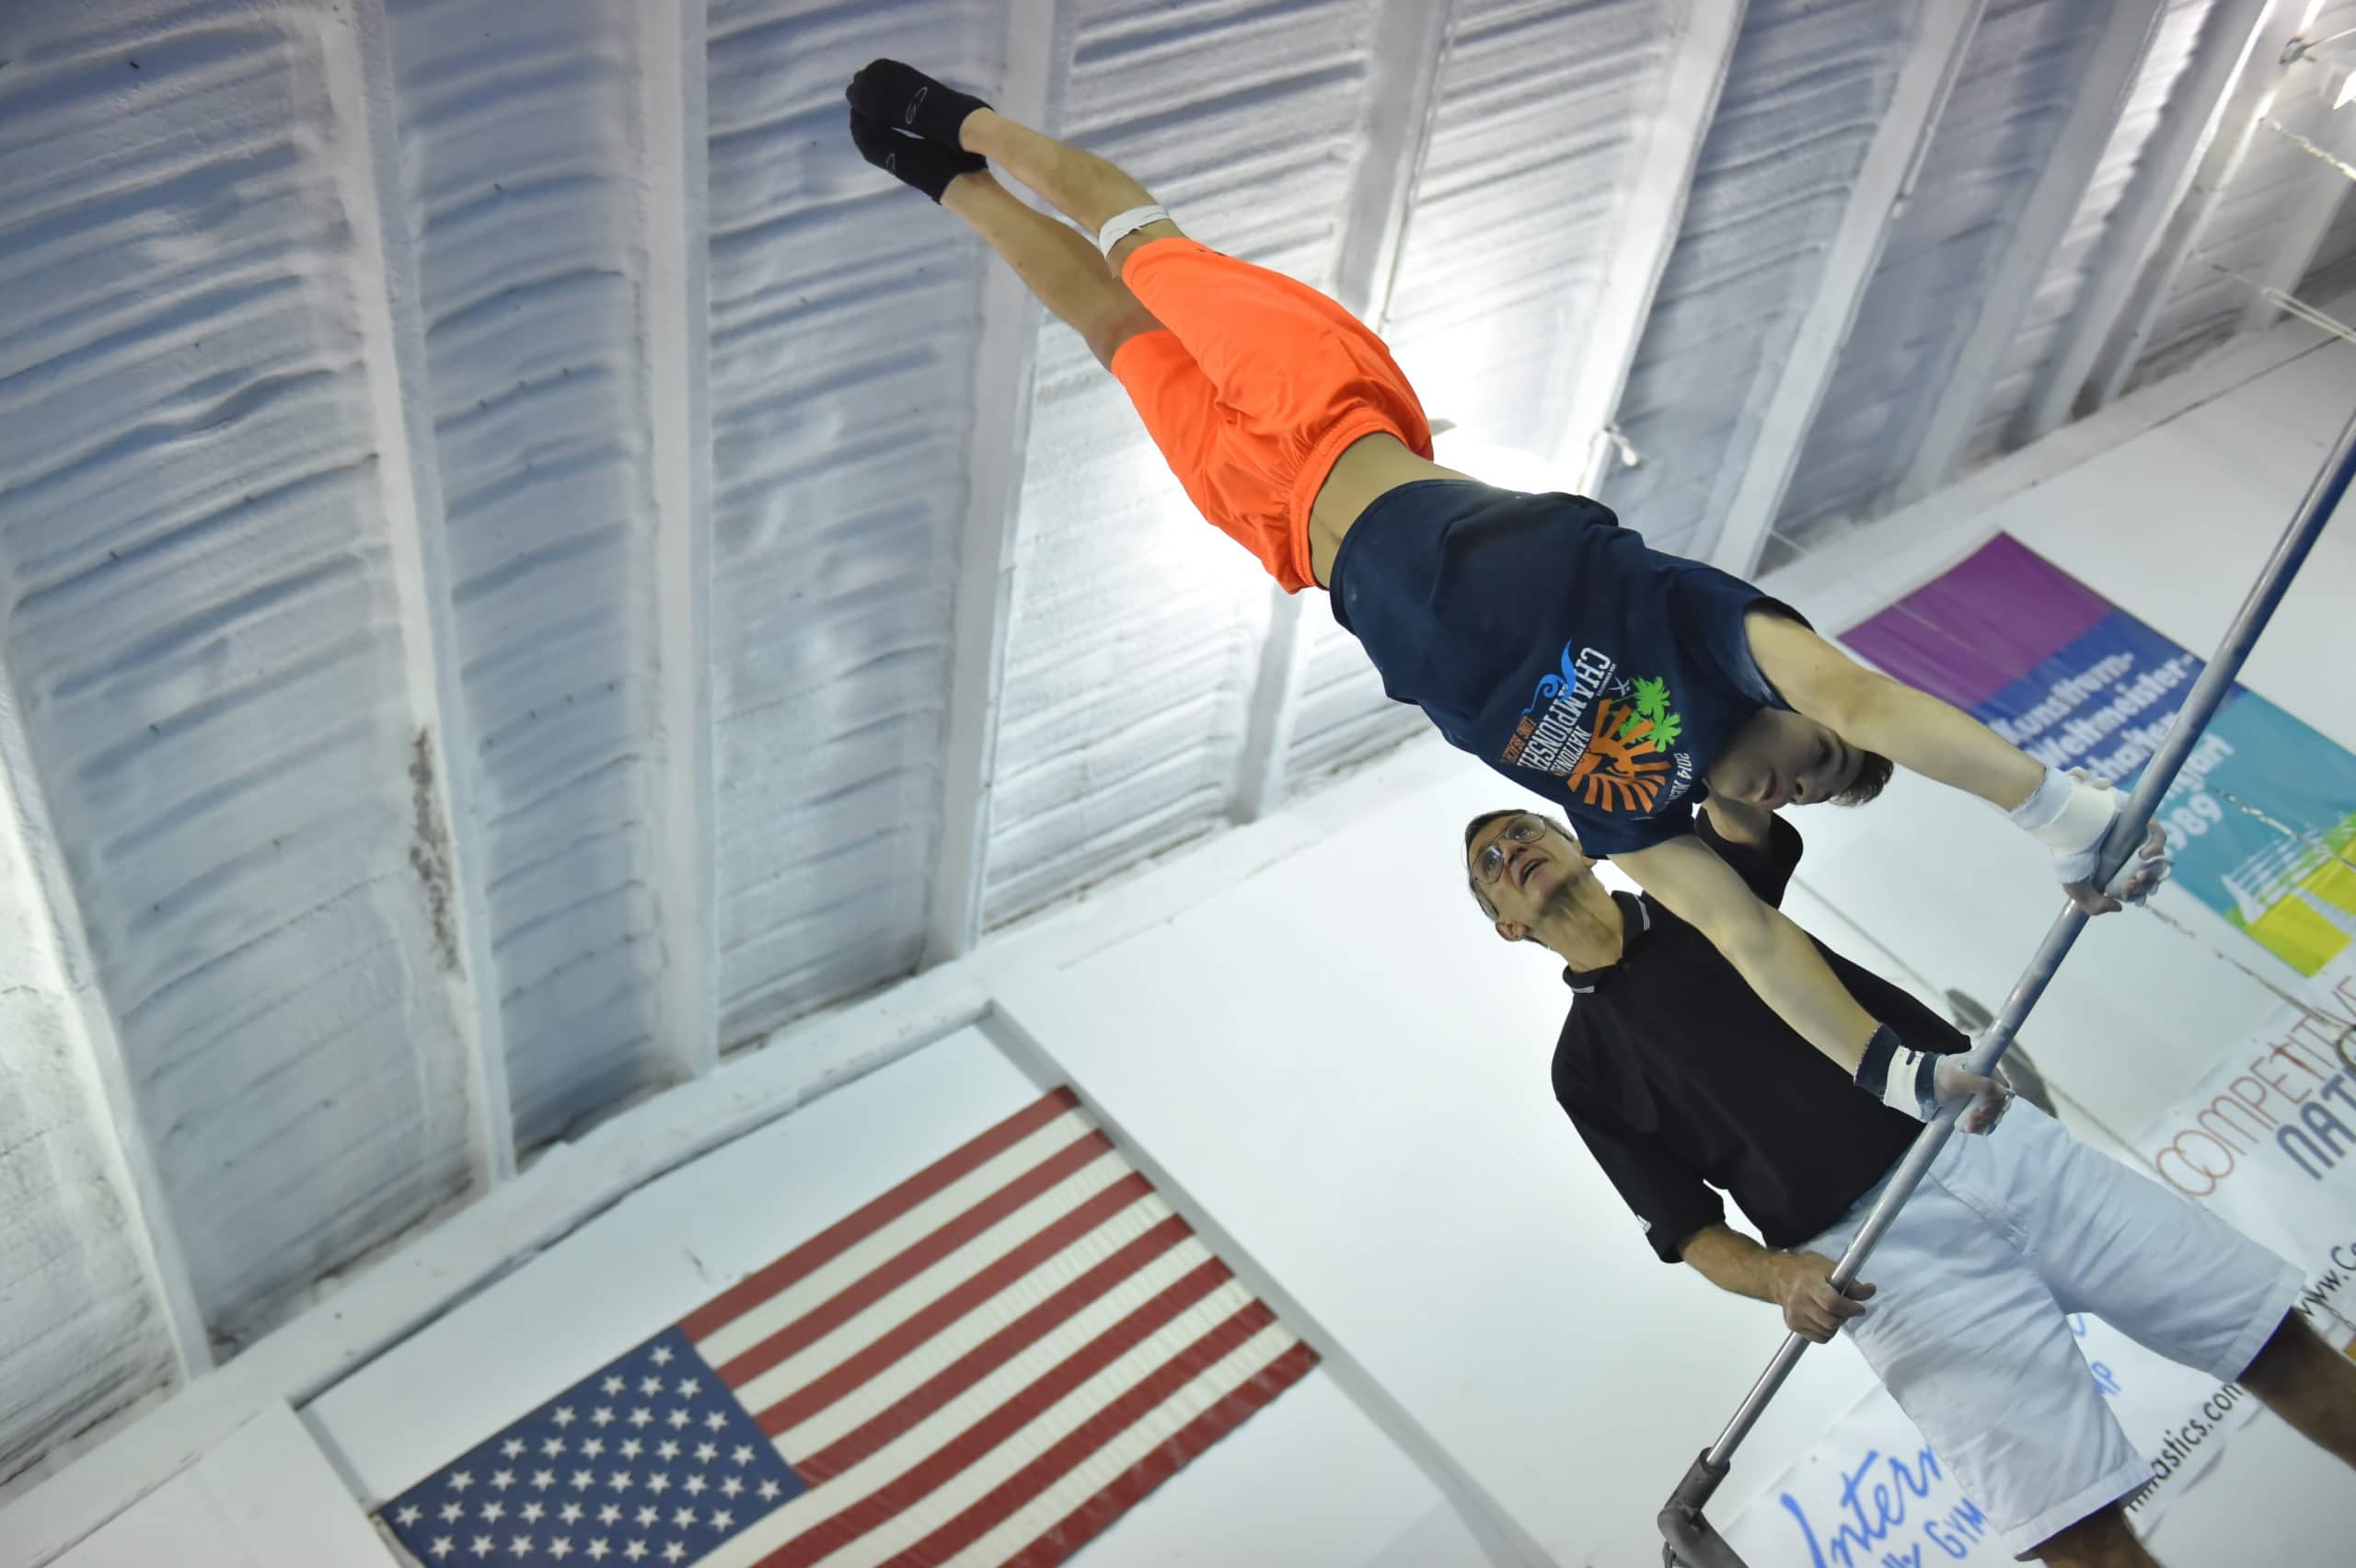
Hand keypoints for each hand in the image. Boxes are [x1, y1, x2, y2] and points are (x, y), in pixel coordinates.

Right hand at [1772, 1252, 1874, 1342]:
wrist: (1780, 1277)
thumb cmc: (1808, 1270)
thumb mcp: (1831, 1269)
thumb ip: (1851, 1283)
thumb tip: (1870, 1291)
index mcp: (1808, 1283)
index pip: (1831, 1303)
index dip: (1849, 1308)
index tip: (1859, 1308)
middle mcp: (1798, 1301)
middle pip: (1830, 1321)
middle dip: (1845, 1317)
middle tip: (1847, 1309)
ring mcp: (1794, 1315)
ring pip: (1827, 1332)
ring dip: (1836, 1324)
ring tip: (1832, 1311)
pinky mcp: (1793, 1326)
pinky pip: (1820, 1338)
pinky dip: (1827, 1331)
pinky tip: (1823, 1318)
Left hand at [1931, 1056, 2011, 1133]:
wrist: (1920, 1087)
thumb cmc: (1938, 1078)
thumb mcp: (1958, 1080)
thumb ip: (1982, 1084)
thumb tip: (2003, 1092)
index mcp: (1986, 1069)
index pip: (2003, 1088)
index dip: (1996, 1101)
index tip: (1982, 1108)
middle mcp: (1987, 1081)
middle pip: (1999, 1103)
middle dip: (1987, 1114)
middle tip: (1972, 1119)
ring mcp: (1982, 1094)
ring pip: (1993, 1113)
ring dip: (1983, 1122)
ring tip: (1967, 1126)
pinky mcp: (1975, 1106)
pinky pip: (1986, 1119)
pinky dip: (1980, 1125)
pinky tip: (1968, 1128)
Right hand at [2055, 770, 2171, 913]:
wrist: (2069, 827)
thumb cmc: (2069, 855)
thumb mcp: (2076, 889)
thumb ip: (2094, 906)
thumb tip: (2119, 907)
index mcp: (2115, 872)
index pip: (2137, 888)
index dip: (2136, 894)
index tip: (2125, 890)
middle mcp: (2128, 857)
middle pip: (2151, 877)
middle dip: (2145, 885)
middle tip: (2132, 882)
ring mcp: (2138, 840)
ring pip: (2158, 861)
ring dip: (2153, 872)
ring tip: (2138, 873)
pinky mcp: (2142, 824)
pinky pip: (2159, 837)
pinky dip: (2156, 848)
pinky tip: (2144, 855)